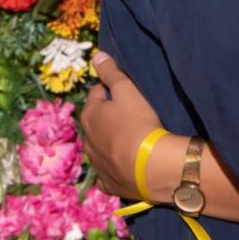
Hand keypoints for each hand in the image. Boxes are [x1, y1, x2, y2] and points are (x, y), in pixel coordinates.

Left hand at [81, 52, 162, 200]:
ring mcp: (96, 164)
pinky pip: (106, 174)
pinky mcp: (108, 183)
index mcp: (89, 115)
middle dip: (107, 117)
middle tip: (129, 115)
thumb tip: (97, 56)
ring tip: (129, 140)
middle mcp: (87, 140)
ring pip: (99, 147)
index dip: (110, 90)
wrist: (151, 167)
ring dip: (110, 142)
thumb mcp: (127, 91)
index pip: (97, 94)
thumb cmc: (138, 123)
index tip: (124, 92)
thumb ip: (111, 73)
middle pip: (96, 121)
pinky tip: (123, 167)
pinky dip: (112, 168)